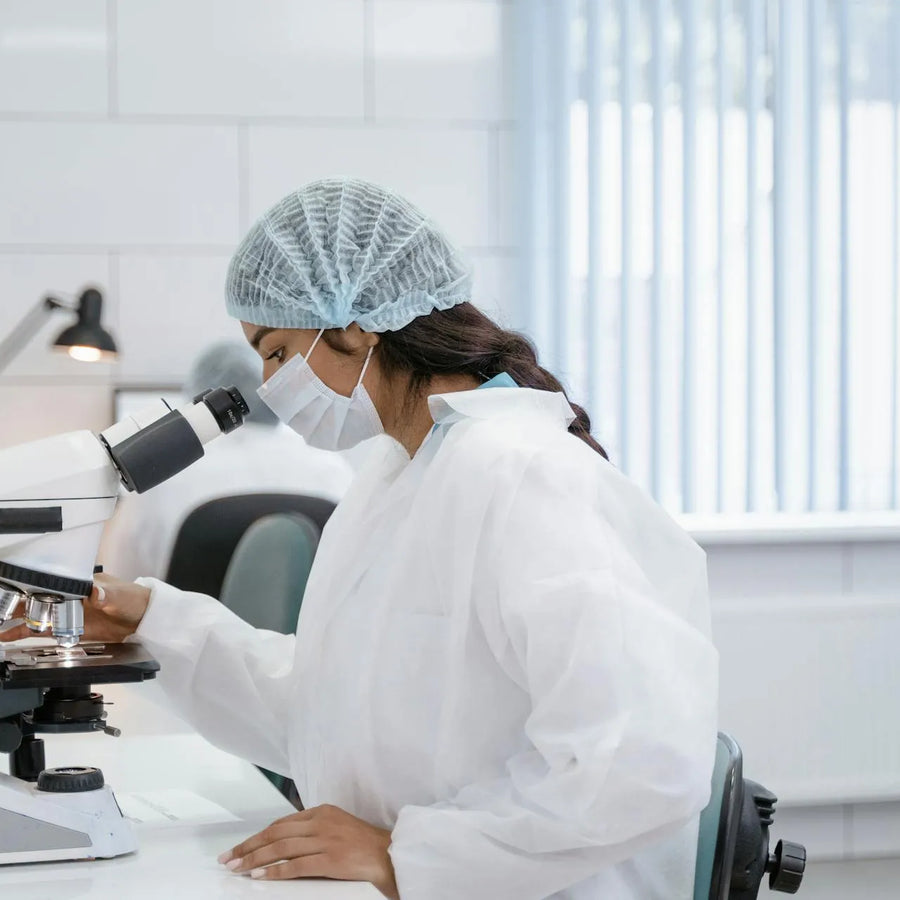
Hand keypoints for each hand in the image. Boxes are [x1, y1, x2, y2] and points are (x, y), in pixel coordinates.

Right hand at [0, 573, 149, 643]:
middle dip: (14, 603)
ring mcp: (67, 612)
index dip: (29, 587)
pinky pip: (43, 631)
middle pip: (35, 599)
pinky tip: (9, 637)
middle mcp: (69, 596)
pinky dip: (25, 633)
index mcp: (78, 583)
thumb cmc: (134, 599)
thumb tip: (97, 592)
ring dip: (14, 619)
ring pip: (35, 615)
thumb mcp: (122, 596)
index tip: (11, 590)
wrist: (143, 618)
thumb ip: (109, 595)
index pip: (49, 583)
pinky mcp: (68, 628)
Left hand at [217, 804, 398, 898]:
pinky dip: (275, 871)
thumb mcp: (336, 825)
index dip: (257, 836)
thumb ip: (312, 829)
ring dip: (255, 859)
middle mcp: (320, 822)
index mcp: (321, 812)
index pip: (281, 823)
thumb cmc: (362, 843)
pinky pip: (296, 865)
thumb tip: (283, 841)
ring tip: (238, 868)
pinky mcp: (330, 859)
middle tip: (229, 859)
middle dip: (249, 847)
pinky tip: (260, 876)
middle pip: (275, 833)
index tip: (240, 848)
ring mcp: (325, 840)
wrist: (388, 854)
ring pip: (281, 848)